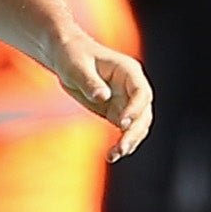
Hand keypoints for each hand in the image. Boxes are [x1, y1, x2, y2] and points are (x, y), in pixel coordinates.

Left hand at [55, 37, 151, 159]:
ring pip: (137, 125)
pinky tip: (112, 156)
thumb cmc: (72, 56)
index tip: (122, 123)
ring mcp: (126, 101)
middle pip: (144, 113)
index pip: (141, 92)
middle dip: (134, 132)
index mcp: (128, 71)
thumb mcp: (77, 67)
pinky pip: (125, 131)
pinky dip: (121, 143)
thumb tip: (103, 97)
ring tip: (114, 155)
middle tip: (121, 148)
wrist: (66, 57)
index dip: (136, 108)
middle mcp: (132, 87)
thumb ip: (90, 82)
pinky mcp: (117, 112)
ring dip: (130, 141)